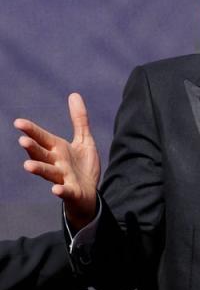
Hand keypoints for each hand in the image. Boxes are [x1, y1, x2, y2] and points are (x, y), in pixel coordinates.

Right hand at [15, 93, 99, 229]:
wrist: (90, 194)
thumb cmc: (83, 167)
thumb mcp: (84, 141)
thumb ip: (79, 120)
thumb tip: (75, 95)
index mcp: (57, 149)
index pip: (42, 137)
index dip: (31, 130)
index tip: (19, 123)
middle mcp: (56, 163)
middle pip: (42, 154)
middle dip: (33, 148)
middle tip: (23, 141)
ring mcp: (63, 178)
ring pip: (48, 173)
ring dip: (39, 169)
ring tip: (28, 166)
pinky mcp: (72, 192)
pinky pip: (65, 192)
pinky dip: (61, 191)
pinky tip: (55, 190)